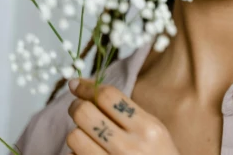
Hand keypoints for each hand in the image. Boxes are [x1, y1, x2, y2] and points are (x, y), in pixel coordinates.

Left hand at [66, 78, 180, 154]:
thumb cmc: (158, 154)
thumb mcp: (153, 129)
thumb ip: (125, 110)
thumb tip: (87, 88)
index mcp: (146, 128)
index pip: (108, 97)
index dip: (87, 87)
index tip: (77, 85)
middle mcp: (129, 147)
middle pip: (85, 113)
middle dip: (76, 106)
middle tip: (79, 107)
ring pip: (74, 136)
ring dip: (78, 131)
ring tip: (87, 133)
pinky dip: (77, 151)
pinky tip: (90, 150)